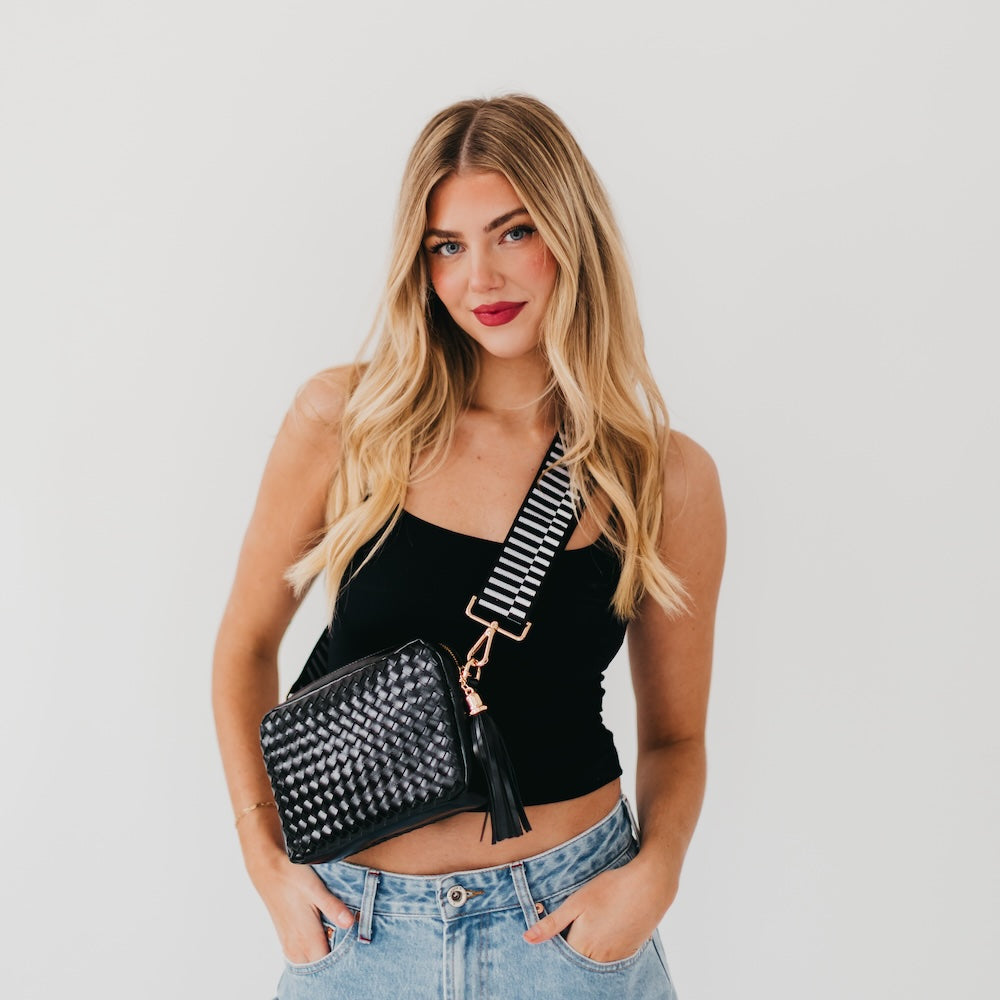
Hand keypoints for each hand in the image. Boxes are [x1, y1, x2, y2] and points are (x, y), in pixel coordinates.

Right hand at [247, 848, 357, 964]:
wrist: (267, 869)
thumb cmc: (292, 878)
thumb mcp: (317, 890)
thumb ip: (334, 908)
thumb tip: (351, 923)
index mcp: (307, 939)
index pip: (328, 966)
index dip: (343, 961)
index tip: (355, 951)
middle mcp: (296, 947)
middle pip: (319, 968)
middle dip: (333, 962)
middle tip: (349, 946)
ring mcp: (289, 944)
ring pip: (309, 963)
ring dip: (322, 956)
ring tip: (336, 940)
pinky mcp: (285, 938)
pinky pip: (301, 956)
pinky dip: (312, 952)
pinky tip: (322, 936)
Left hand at [522, 857, 676, 963]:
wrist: (649, 886)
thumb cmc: (611, 889)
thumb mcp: (576, 902)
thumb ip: (552, 924)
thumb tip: (527, 939)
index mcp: (582, 945)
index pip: (559, 956)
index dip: (555, 944)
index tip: (555, 932)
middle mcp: (598, 958)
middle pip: (576, 960)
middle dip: (571, 947)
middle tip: (574, 926)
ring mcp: (616, 957)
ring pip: (593, 961)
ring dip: (587, 949)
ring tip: (591, 925)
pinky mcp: (629, 952)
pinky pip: (610, 959)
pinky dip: (603, 949)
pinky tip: (606, 929)